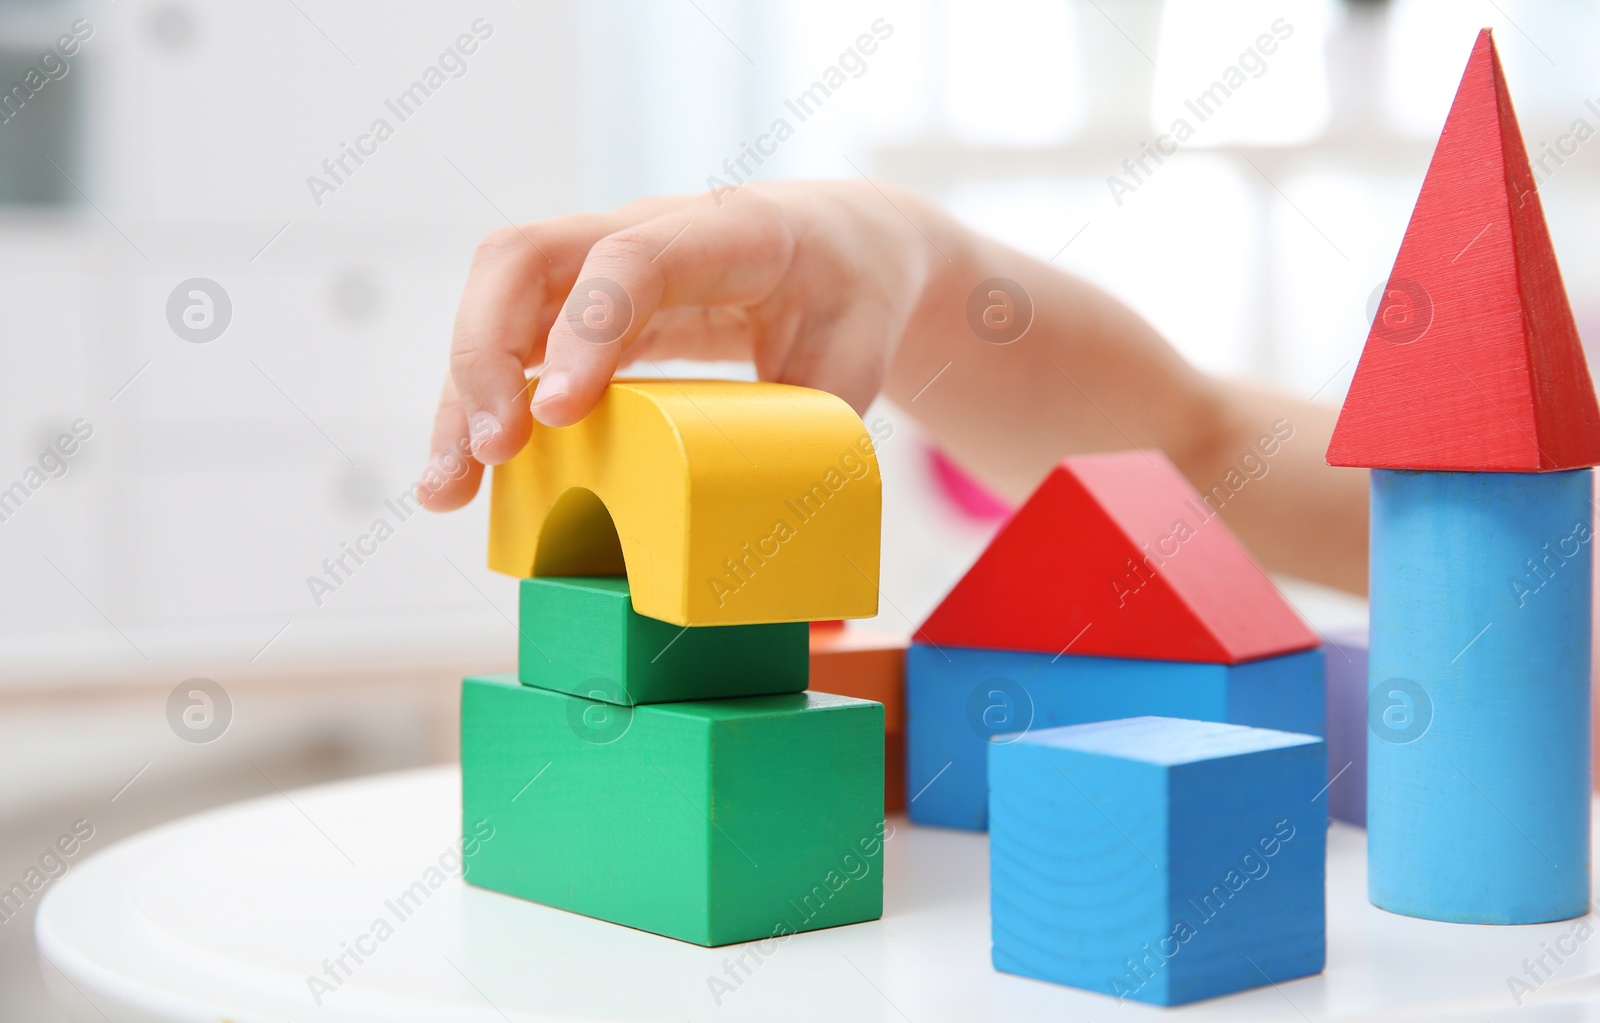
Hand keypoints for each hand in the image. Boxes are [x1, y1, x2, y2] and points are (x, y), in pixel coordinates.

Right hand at [419, 180, 943, 510]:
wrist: (843, 242)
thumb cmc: (853, 297)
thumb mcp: (858, 360)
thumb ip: (808, 426)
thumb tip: (750, 522)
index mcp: (731, 232)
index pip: (634, 260)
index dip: (586, 331)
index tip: (557, 413)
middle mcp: (648, 232)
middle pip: (526, 258)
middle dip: (487, 353)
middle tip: (491, 451)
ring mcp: (602, 261)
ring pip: (499, 302)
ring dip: (461, 393)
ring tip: (446, 491)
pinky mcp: (582, 303)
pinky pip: (513, 339)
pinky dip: (478, 405)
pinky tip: (461, 476)